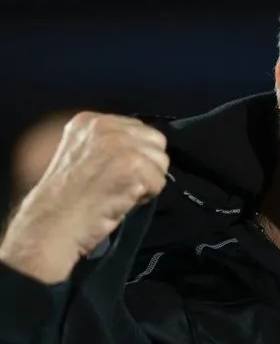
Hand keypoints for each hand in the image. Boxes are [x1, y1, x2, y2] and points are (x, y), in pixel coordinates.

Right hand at [0, 113, 169, 282]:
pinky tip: (121, 199)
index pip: (139, 128)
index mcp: (89, 121)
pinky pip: (159, 181)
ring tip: (120, 191)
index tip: (118, 170)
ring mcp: (120, 144)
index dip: (136, 154)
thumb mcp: (81, 154)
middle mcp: (104, 126)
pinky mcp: (133, 165)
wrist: (53, 223)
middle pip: (155, 141)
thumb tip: (143, 147)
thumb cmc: (65, 199)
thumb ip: (110, 143)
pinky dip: (146, 196)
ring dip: (148, 181)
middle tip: (121, 183)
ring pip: (161, 161)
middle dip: (147, 165)